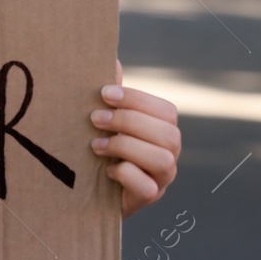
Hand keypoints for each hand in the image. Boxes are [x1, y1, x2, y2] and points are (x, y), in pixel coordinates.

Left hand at [90, 59, 179, 217]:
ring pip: (162, 159)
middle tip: (95, 119)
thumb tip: (112, 61)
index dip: (137, 100)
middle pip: (168, 134)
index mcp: (164, 129)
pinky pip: (149, 188)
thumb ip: (113, 96)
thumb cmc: (103, 147)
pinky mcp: (150, 198)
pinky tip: (106, 169)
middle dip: (129, 121)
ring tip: (96, 145)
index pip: (165, 110)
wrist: (90, 190)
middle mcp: (170, 153)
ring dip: (126, 146)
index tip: (104, 94)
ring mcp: (163, 178)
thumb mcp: (107, 120)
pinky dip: (126, 174)